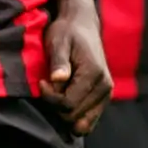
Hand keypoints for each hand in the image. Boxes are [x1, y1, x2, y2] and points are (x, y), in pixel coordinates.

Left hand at [42, 0, 110, 135]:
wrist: (82, 24)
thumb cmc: (67, 32)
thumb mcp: (58, 41)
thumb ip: (58, 61)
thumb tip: (57, 79)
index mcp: (94, 74)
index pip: (68, 104)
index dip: (49, 98)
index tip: (41, 82)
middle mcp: (105, 87)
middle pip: (74, 116)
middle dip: (56, 106)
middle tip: (48, 85)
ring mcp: (106, 94)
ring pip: (82, 122)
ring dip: (64, 112)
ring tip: (58, 92)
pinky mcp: (104, 98)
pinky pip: (89, 121)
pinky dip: (75, 116)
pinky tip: (65, 101)